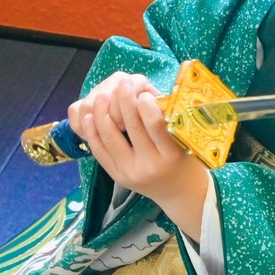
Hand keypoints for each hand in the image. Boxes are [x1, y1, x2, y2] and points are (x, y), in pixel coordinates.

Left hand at [69, 73, 210, 240]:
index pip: (155, 126)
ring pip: (111, 138)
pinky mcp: (117, 176)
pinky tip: (90, 117)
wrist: (178, 191)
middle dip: (124, 101)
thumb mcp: (185, 141)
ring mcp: (131, 172)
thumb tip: (145, 91)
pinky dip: (93, 132)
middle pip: (131, 128)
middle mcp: (150, 165)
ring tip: (102, 96)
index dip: (146, 107)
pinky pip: (100, 152)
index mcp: (171, 155)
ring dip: (102, 114)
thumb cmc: (184, 158)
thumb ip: (167, 119)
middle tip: (122, 82)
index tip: (143, 92)